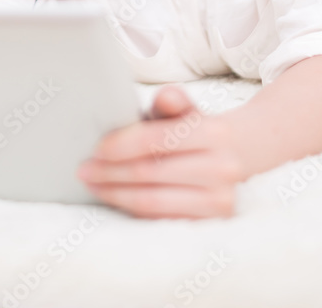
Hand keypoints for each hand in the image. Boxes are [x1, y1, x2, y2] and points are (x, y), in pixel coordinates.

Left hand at [76, 85, 243, 218]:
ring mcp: (219, 200)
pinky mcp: (211, 225)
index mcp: (214, 133)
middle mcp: (222, 168)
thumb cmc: (196, 131)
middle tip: (84, 169)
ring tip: (93, 185)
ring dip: (115, 193)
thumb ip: (172, 101)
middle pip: (149, 172)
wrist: (237, 157)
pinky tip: (116, 199)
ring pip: (151, 201)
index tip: (95, 148)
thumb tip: (166, 95)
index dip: (120, 145)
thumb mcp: (187, 110)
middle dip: (109, 172)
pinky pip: (160, 220)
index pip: (154, 139)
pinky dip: (132, 210)